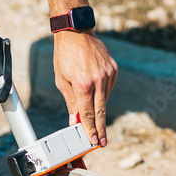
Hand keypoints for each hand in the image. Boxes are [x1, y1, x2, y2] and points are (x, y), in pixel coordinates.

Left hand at [53, 30, 117, 146]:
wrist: (76, 32)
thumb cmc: (65, 56)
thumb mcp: (62, 81)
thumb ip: (71, 102)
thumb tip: (75, 121)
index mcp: (83, 84)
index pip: (88, 113)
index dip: (90, 129)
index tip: (93, 141)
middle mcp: (98, 80)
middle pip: (101, 111)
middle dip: (100, 129)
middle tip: (102, 143)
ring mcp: (108, 74)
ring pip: (105, 99)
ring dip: (98, 107)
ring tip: (91, 106)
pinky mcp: (114, 69)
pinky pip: (109, 88)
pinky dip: (102, 93)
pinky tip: (95, 89)